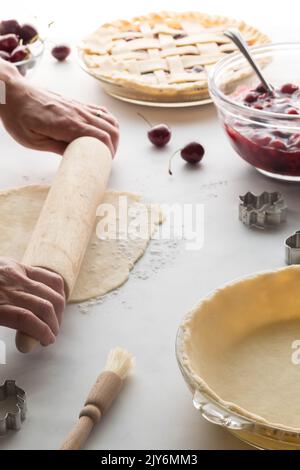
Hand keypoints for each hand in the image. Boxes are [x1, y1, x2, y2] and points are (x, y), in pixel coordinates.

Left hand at [0, 62, 118, 155]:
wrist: (12, 92)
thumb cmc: (18, 115)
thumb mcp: (33, 141)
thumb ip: (57, 148)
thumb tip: (75, 157)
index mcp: (67, 124)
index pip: (100, 138)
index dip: (108, 152)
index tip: (105, 162)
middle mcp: (77, 113)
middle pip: (110, 129)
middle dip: (114, 146)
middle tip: (107, 158)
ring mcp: (78, 106)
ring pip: (108, 118)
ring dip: (113, 133)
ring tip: (107, 146)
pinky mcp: (75, 103)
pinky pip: (100, 111)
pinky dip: (107, 121)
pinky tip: (102, 131)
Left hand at [0, 257, 64, 345]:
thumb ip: (3, 324)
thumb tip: (24, 344)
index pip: (27, 319)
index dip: (42, 332)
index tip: (47, 340)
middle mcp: (8, 289)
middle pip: (43, 307)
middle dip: (53, 324)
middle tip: (52, 333)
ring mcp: (16, 275)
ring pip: (51, 292)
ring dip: (59, 310)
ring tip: (56, 320)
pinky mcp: (20, 266)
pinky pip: (48, 276)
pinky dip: (58, 290)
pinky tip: (57, 300)